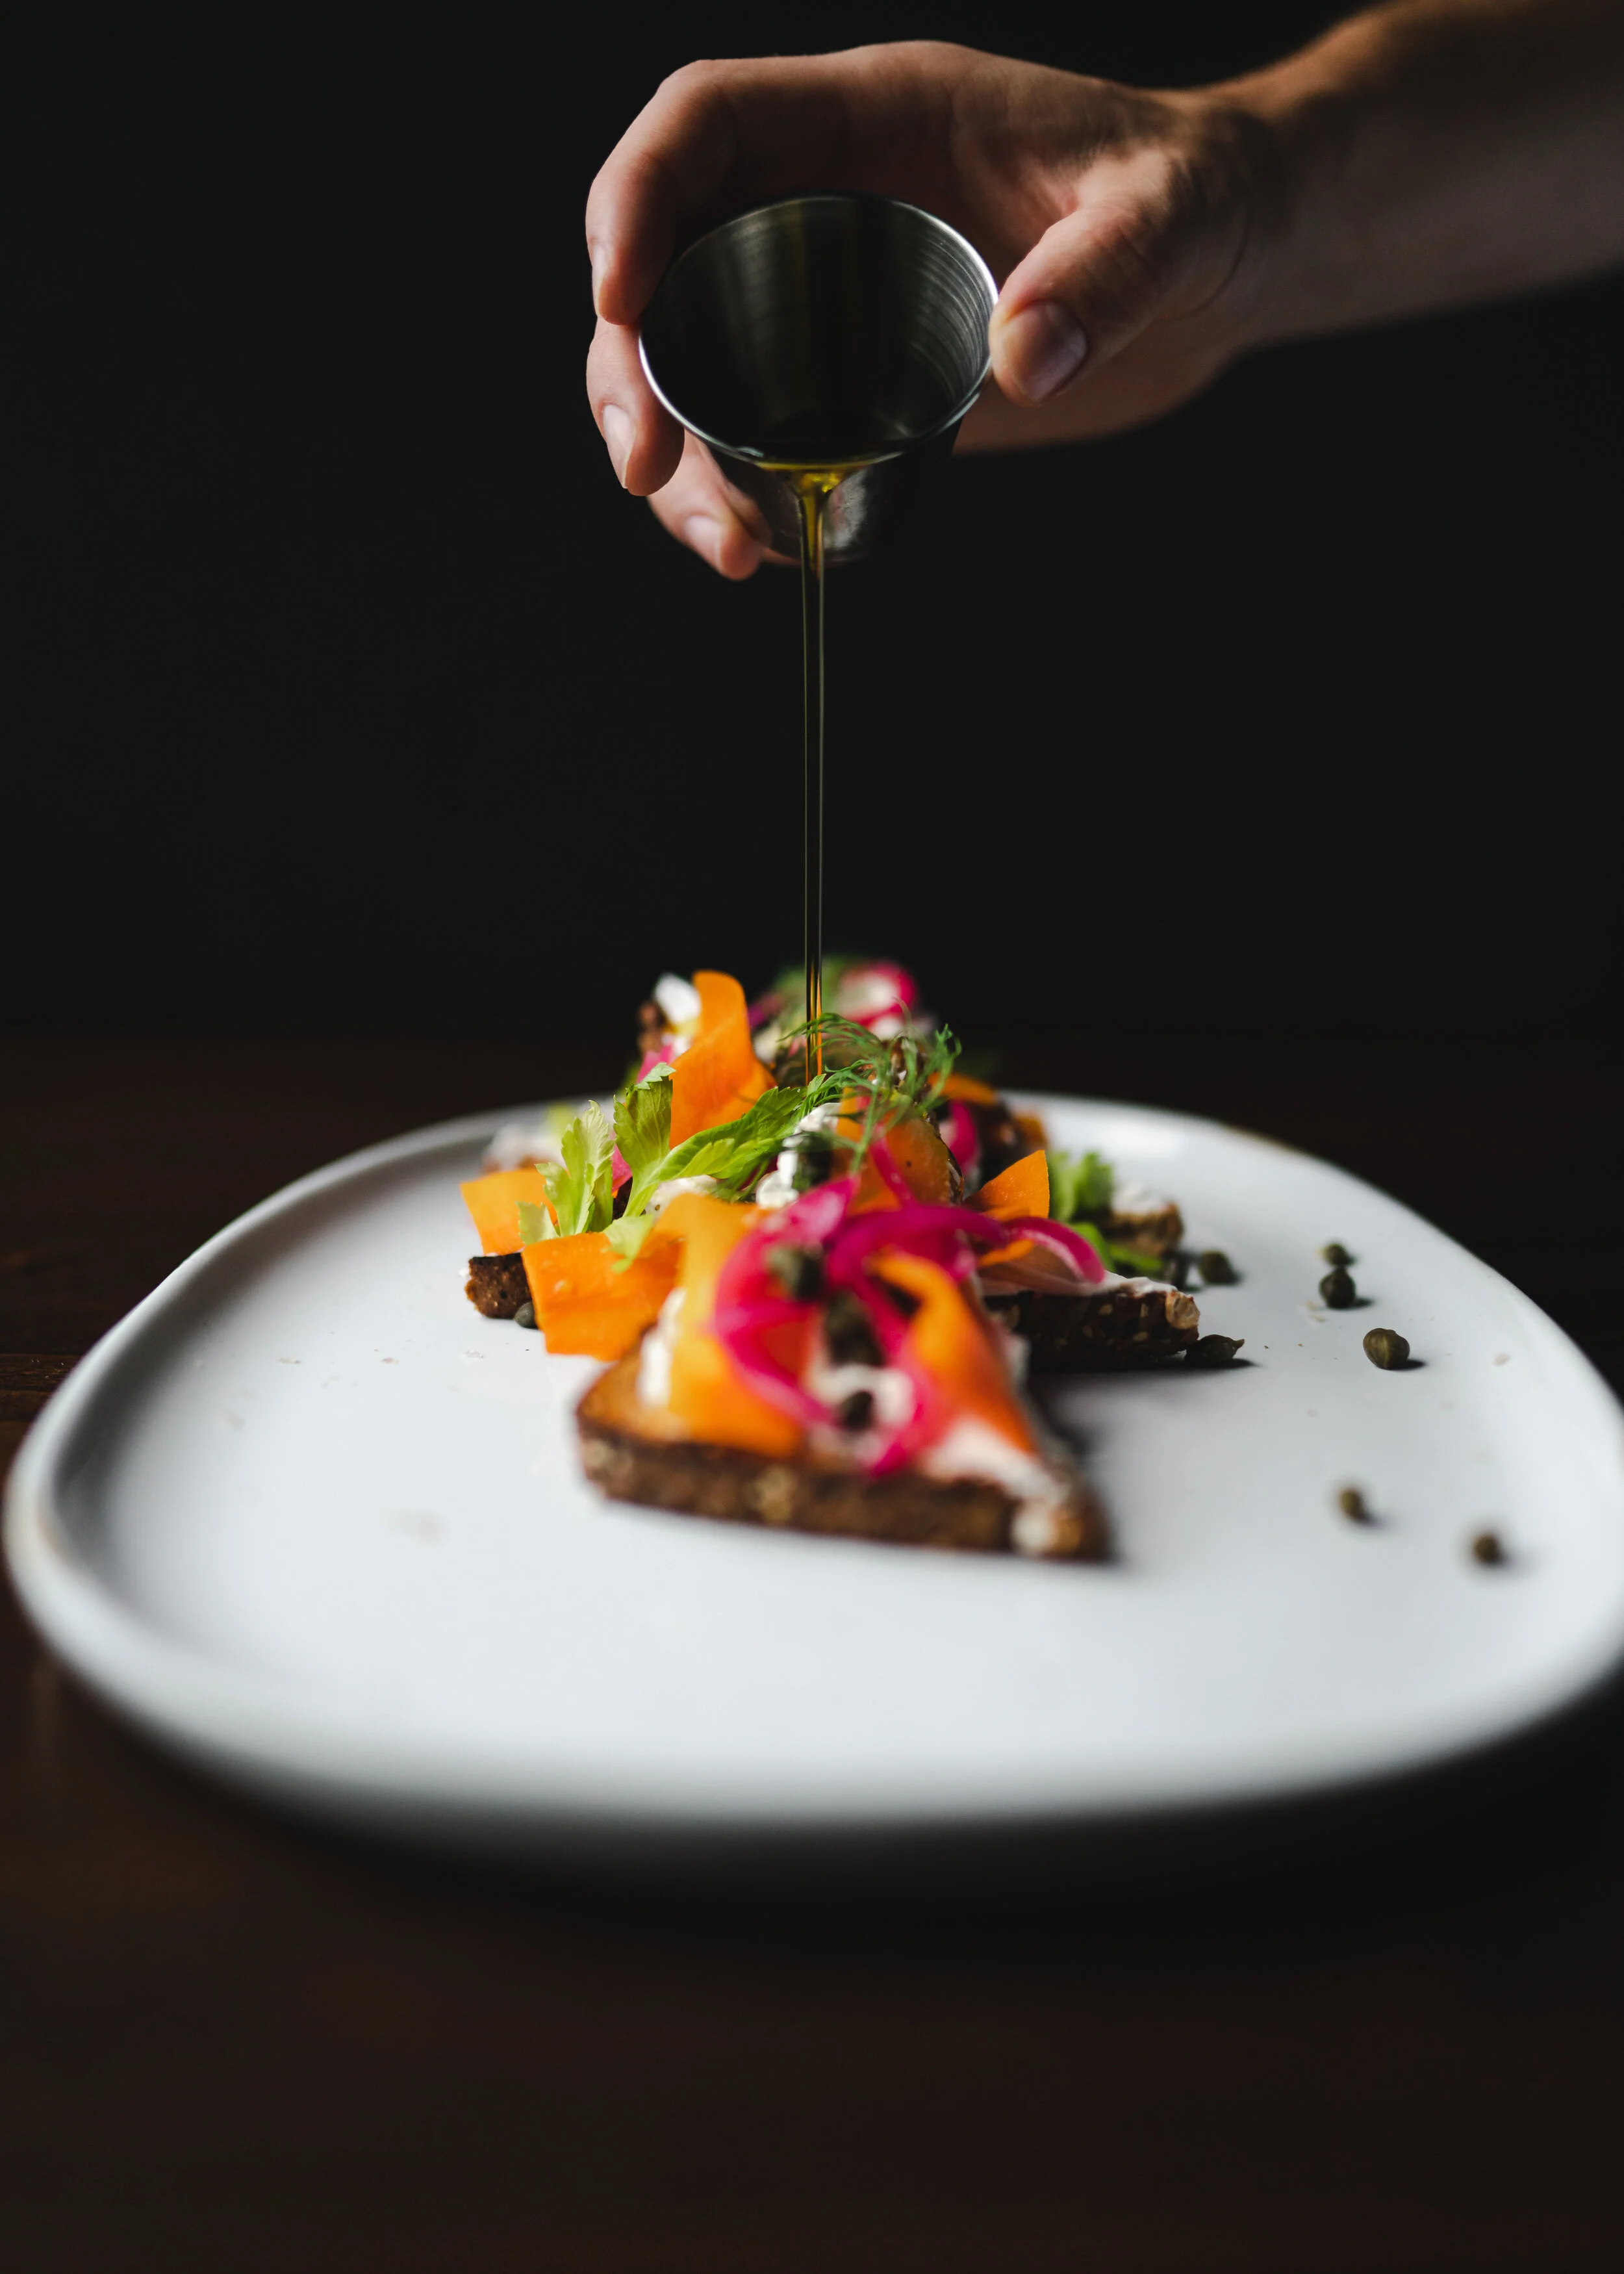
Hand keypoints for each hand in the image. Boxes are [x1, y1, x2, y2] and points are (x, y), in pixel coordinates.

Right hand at [584, 41, 1281, 574]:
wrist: (1228, 261)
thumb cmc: (1198, 198)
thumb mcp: (1172, 215)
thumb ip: (1108, 272)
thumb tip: (1023, 360)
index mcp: (871, 118)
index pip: (704, 126)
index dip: (635, 200)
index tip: (618, 299)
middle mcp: (828, 202)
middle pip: (667, 264)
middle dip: (631, 368)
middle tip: (646, 468)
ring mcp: (833, 298)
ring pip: (696, 368)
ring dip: (682, 463)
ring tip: (730, 552)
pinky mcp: (859, 383)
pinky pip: (763, 434)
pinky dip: (746, 497)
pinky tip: (773, 553)